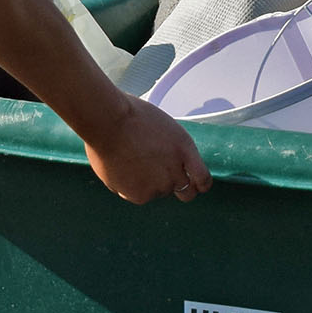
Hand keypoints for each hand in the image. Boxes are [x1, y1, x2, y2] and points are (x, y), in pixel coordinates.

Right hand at [83, 92, 213, 204]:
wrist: (108, 122)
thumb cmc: (131, 117)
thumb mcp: (165, 129)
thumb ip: (174, 152)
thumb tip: (174, 166)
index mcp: (185, 149)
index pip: (203, 180)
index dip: (198, 183)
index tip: (193, 183)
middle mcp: (177, 171)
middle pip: (186, 192)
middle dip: (177, 186)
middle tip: (159, 174)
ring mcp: (160, 185)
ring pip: (158, 192)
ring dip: (149, 183)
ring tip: (130, 160)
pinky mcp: (141, 195)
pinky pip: (138, 195)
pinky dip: (130, 187)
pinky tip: (120, 168)